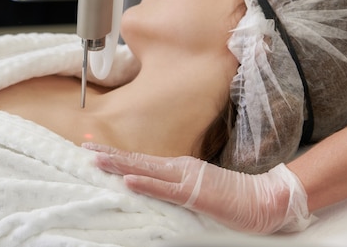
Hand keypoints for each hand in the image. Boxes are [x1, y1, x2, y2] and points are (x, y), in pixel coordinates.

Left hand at [83, 143, 312, 233]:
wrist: (262, 199)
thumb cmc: (232, 197)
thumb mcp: (198, 189)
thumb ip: (177, 186)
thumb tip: (154, 185)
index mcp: (179, 167)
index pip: (142, 160)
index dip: (118, 155)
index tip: (95, 150)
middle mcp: (179, 167)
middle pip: (138, 160)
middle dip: (109, 154)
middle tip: (84, 147)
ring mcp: (186, 178)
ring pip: (146, 170)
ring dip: (119, 164)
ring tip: (96, 160)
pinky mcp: (194, 193)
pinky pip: (165, 189)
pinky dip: (145, 184)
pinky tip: (127, 181)